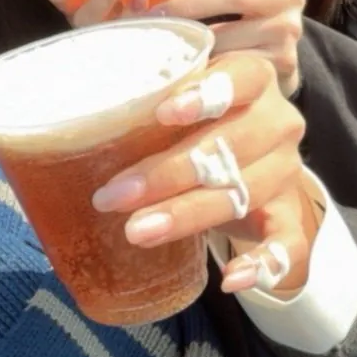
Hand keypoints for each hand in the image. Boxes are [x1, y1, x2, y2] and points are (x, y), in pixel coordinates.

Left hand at [90, 51, 314, 294]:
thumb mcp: (175, 100)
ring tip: (137, 232)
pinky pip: (288, 245)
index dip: (207, 93)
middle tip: (114, 196)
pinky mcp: (290, 215)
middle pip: (230, 146)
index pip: (241, 77)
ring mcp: (286, 171)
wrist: (252, 160)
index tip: (164, 112)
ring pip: (243, 194)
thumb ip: (141, 96)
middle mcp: (276, 122)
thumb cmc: (196, 121)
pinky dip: (264, 264)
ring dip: (188, 216)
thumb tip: (67, 110)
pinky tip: (231, 279)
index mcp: (253, 80)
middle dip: (168, 173)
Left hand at [162, 0, 304, 97]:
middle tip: (153, 13)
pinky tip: (181, 69)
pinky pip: (232, 65)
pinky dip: (204, 67)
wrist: (278, 61)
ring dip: (191, 40)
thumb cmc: (248, 17)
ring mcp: (286, 33)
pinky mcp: (281, 64)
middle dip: (188, 4)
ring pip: (228, 36)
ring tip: (158, 41)